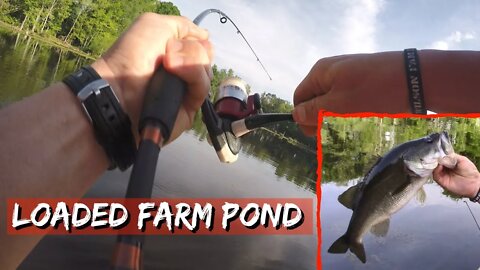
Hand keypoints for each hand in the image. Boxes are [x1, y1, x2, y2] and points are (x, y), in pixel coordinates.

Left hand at [91, 13, 212, 141]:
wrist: (120, 86)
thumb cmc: (132, 55)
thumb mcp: (155, 24)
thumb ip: (184, 25)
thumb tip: (205, 35)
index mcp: (177, 52)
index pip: (202, 44)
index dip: (196, 40)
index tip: (179, 41)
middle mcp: (184, 70)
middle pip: (208, 56)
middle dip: (193, 50)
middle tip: (169, 54)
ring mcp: (187, 89)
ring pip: (208, 70)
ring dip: (191, 62)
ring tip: (169, 65)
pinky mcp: (191, 106)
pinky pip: (203, 87)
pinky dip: (193, 76)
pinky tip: (175, 72)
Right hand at [292, 52, 409, 135]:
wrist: (416, 78)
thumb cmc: (373, 91)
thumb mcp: (339, 103)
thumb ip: (314, 110)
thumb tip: (295, 115)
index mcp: (320, 72)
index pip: (299, 98)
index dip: (303, 118)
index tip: (317, 135)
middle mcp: (331, 71)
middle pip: (315, 100)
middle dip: (320, 118)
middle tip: (335, 135)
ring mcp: (349, 75)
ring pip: (332, 101)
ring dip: (336, 117)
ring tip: (349, 128)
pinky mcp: (365, 81)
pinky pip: (348, 99)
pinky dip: (350, 111)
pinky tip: (360, 120)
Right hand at [433, 154, 479, 197]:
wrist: (473, 184)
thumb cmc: (470, 171)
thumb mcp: (462, 159)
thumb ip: (451, 156)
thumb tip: (441, 156)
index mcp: (448, 161)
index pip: (440, 157)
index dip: (437, 154)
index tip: (435, 151)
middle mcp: (444, 167)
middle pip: (434, 162)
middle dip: (434, 159)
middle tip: (434, 156)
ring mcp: (442, 174)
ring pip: (433, 168)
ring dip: (433, 164)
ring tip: (436, 161)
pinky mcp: (441, 181)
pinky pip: (435, 175)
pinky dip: (436, 170)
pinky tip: (439, 166)